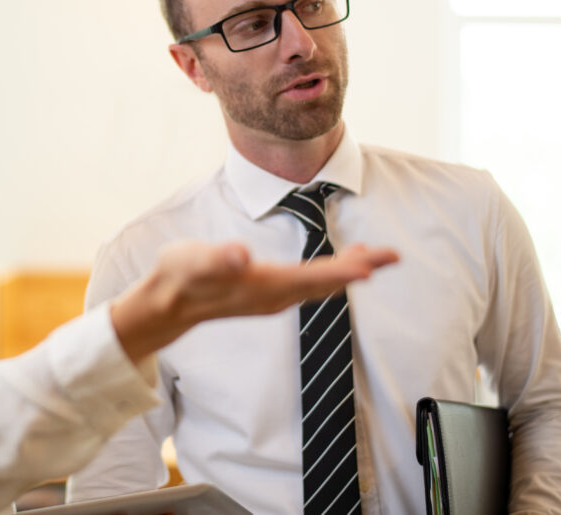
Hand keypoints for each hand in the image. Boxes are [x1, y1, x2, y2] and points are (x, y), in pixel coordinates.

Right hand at [110, 241, 397, 363]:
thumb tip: (240, 256)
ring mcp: (272, 297)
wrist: (166, 305)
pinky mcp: (268, 293)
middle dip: (359, 269)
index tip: (372, 267)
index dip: (340, 272)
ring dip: (349, 271)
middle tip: (394, 256)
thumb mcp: (192, 262)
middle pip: (324, 283)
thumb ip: (217, 260)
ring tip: (377, 256)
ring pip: (320, 284)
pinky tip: (341, 263)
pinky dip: (331, 272)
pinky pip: (309, 284)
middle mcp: (274, 296)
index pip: (309, 279)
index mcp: (262, 286)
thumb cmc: (179, 278)